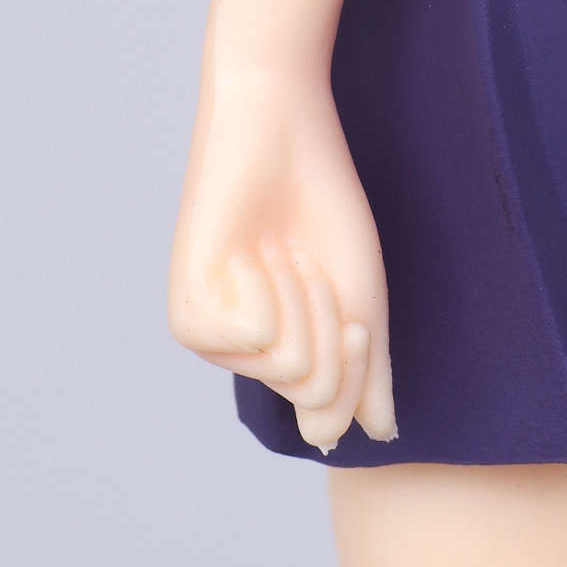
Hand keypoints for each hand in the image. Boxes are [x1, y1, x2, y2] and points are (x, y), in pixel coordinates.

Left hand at [169, 59, 396, 452]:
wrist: (281, 130)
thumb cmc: (323, 204)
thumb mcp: (361, 295)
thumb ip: (367, 369)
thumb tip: (376, 437)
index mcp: (286, 353)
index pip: (333, 410)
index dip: (359, 354)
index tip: (351, 295)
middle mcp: (246, 358)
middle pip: (316, 394)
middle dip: (334, 324)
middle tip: (310, 262)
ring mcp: (215, 342)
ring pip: (291, 368)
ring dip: (305, 298)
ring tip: (279, 249)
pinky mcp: (189, 319)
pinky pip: (255, 336)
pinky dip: (269, 289)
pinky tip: (249, 251)